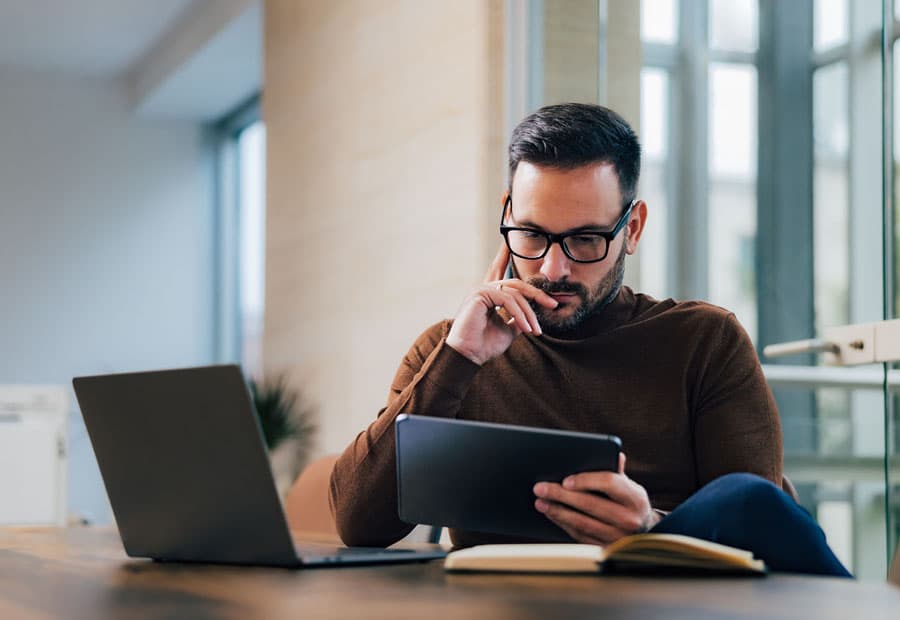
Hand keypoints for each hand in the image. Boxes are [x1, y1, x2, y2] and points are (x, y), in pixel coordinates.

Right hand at [446, 244, 557, 365]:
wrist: (469, 356)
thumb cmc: (484, 345)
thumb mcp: (508, 331)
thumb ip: (518, 321)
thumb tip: (531, 318)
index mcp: (490, 296)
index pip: (512, 284)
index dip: (529, 284)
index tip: (549, 296)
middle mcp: (485, 289)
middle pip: (517, 286)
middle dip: (537, 294)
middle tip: (553, 304)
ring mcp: (481, 290)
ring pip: (515, 294)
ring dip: (528, 313)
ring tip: (535, 330)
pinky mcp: (480, 294)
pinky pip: (507, 299)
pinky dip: (519, 314)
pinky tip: (526, 328)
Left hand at [532, 453, 660, 544]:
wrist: (645, 534)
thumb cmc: (630, 503)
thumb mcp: (630, 486)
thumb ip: (617, 471)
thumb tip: (615, 453)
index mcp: (634, 497)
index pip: (608, 482)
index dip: (586, 480)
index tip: (565, 480)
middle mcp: (629, 519)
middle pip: (590, 504)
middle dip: (561, 495)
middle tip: (540, 488)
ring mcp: (617, 536)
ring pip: (582, 523)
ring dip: (558, 512)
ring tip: (540, 503)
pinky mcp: (606, 548)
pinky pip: (581, 536)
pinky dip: (564, 524)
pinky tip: (552, 515)